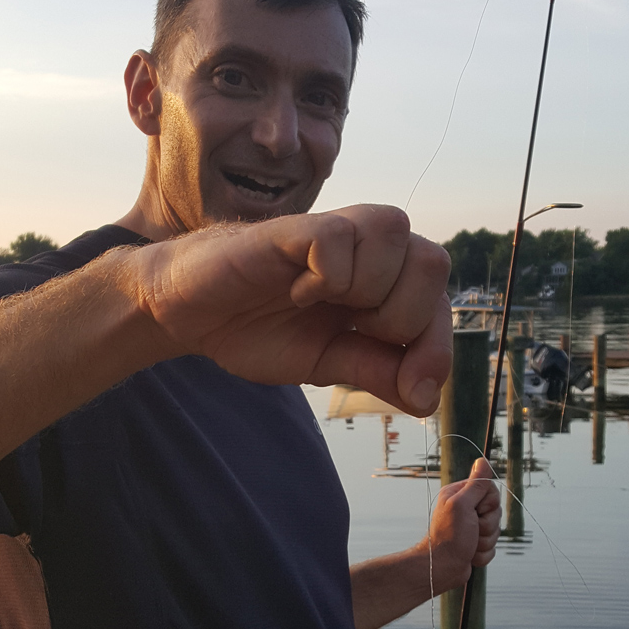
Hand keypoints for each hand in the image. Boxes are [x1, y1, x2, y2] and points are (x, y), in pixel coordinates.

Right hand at [135, 203, 451, 415]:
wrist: (188, 314)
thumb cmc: (256, 328)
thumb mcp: (326, 363)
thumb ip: (376, 371)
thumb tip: (426, 400)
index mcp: (381, 280)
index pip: (439, 302)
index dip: (435, 349)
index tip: (412, 390)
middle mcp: (366, 247)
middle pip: (433, 262)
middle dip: (400, 317)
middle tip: (350, 328)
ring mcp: (332, 232)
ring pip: (395, 235)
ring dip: (366, 287)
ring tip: (319, 302)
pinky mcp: (293, 228)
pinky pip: (338, 238)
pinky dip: (324, 275)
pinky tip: (294, 288)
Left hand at [427, 457, 500, 591]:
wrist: (442, 568)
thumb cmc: (450, 537)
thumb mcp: (463, 505)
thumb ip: (476, 484)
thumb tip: (483, 460)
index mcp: (461, 496)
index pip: (491, 491)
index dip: (488, 505)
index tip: (475, 512)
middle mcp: (466, 510)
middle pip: (496, 513)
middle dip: (487, 527)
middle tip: (471, 531)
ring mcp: (471, 528)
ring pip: (496, 532)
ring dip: (484, 542)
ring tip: (468, 546)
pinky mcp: (475, 544)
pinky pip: (492, 548)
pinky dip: (483, 554)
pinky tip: (469, 556)